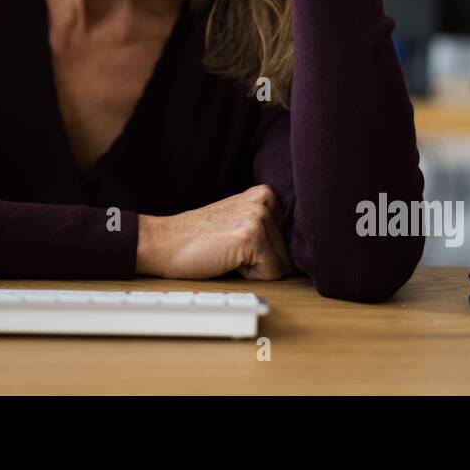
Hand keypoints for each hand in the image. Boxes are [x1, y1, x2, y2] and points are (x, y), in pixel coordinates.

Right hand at [136, 185, 296, 281]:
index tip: (240, 244)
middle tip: (230, 249)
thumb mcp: (239, 221)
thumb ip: (269, 227)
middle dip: (263, 261)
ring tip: (228, 252)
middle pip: (290, 252)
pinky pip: (272, 273)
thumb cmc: (199, 239)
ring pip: (283, 264)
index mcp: (266, 194)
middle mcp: (266, 200)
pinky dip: (250, 275)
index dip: (267, 252)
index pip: (291, 239)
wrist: (165, 242)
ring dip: (255, 268)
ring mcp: (259, 216)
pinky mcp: (252, 236)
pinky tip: (227, 258)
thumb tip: (304, 252)